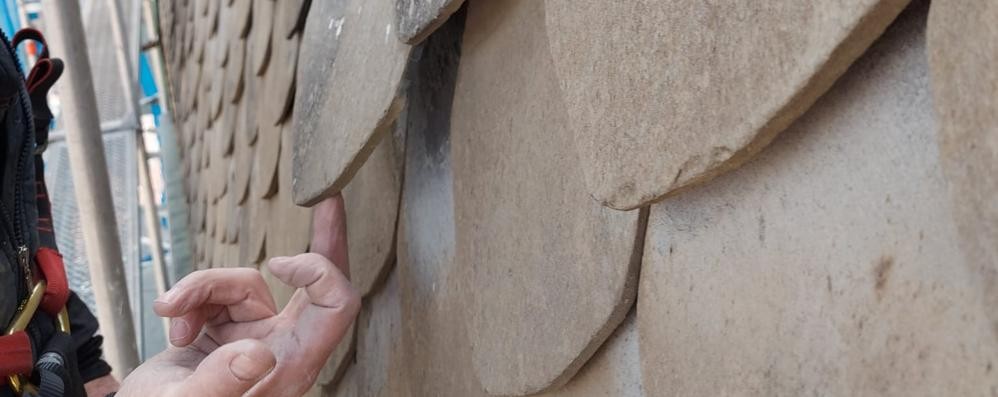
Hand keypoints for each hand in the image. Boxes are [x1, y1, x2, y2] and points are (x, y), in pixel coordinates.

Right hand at [117, 195, 357, 396]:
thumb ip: (221, 382)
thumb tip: (259, 352)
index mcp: (292, 365)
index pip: (336, 307)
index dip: (319, 273)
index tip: (280, 262)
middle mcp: (283, 348)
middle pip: (322, 285)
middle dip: (323, 240)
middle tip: (327, 199)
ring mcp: (257, 337)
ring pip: (245, 283)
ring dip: (201, 287)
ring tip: (170, 312)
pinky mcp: (230, 330)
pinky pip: (217, 291)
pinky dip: (190, 298)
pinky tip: (171, 320)